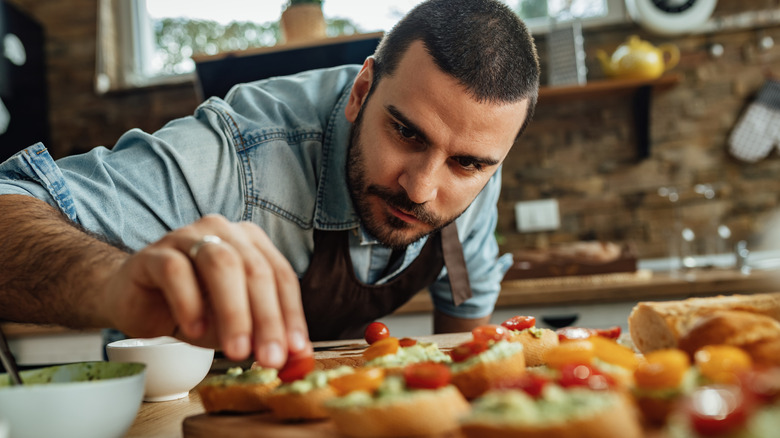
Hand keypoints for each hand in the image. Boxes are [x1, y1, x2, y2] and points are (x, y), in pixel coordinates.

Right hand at [102, 214, 311, 367]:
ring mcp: (187, 237)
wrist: (135, 300)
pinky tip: (194, 330)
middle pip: (255, 269)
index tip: (296, 350)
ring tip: (237, 350)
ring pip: (220, 264)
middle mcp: (223, 232)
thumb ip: (263, 336)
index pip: (281, 275)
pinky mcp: (154, 254)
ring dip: (234, 311)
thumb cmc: (192, 308)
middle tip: (271, 357)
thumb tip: (297, 358)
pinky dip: (189, 303)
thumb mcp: (234, 326)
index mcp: (250, 243)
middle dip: (267, 317)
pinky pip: (175, 271)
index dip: (291, 314)